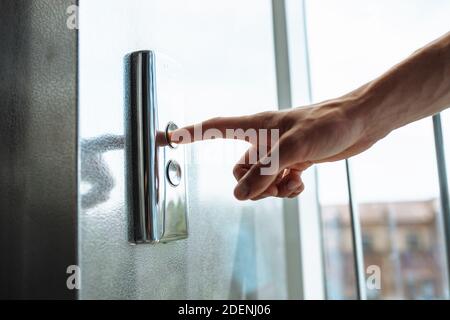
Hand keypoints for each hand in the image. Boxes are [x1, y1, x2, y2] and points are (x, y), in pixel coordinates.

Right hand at [170, 96, 382, 200]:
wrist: (360, 123)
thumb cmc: (329, 122)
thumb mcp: (295, 148)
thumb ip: (265, 171)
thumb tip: (240, 196)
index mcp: (256, 126)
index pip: (214, 127)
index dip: (190, 133)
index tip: (167, 138)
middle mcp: (262, 140)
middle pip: (239, 171)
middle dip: (253, 185)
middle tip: (273, 182)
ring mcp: (277, 153)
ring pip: (259, 182)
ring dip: (272, 190)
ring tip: (291, 182)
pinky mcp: (292, 162)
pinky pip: (276, 184)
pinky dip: (286, 189)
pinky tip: (299, 182)